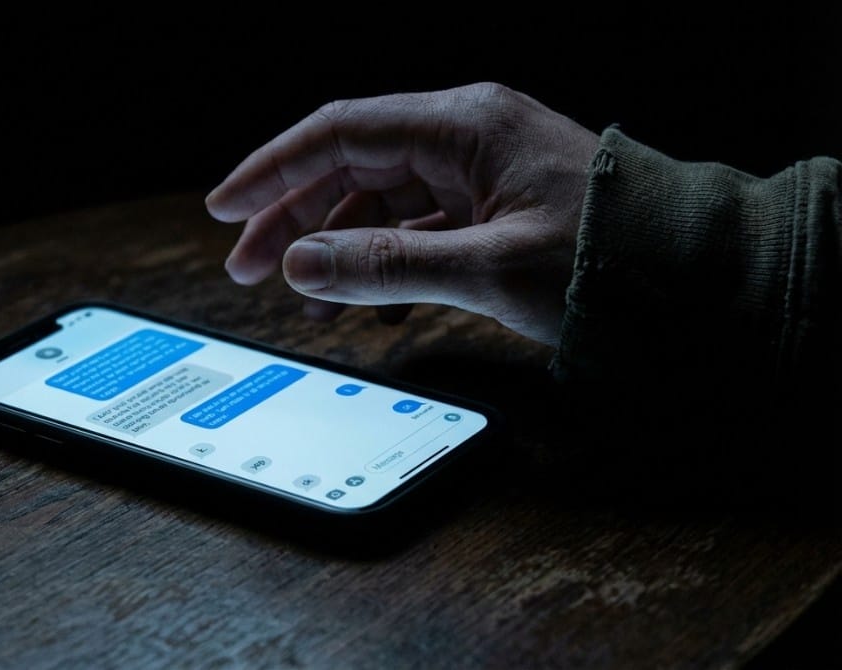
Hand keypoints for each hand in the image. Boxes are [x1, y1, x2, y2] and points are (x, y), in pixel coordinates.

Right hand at [205, 83, 598, 347]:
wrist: (698, 272)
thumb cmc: (613, 259)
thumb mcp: (490, 269)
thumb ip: (387, 266)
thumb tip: (301, 265)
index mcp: (462, 125)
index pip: (339, 132)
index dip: (271, 171)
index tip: (224, 208)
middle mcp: (465, 134)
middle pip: (350, 163)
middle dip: (293, 213)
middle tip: (246, 264)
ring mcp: (479, 169)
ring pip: (380, 195)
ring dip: (333, 240)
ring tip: (297, 291)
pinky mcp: (494, 203)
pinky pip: (417, 222)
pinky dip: (382, 256)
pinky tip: (364, 294)